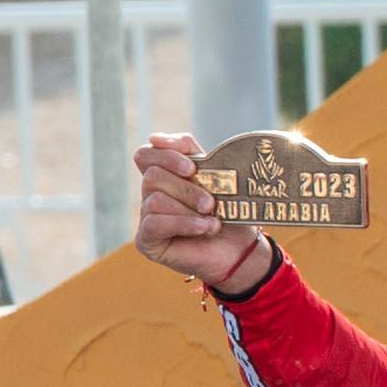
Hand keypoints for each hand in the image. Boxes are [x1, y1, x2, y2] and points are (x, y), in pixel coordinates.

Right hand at [128, 136, 274, 301]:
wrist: (240, 248)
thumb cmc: (229, 211)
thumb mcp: (216, 176)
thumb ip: (191, 153)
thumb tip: (155, 138)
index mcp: (166, 176)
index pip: (146, 154)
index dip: (166, 155)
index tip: (191, 167)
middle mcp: (150, 195)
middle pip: (153, 175)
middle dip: (187, 188)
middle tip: (212, 203)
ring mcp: (146, 217)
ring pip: (155, 200)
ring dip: (190, 208)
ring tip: (212, 220)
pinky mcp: (146, 240)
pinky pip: (155, 223)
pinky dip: (184, 223)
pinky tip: (204, 228)